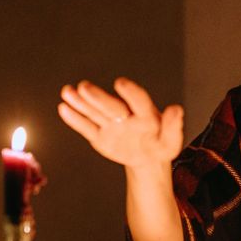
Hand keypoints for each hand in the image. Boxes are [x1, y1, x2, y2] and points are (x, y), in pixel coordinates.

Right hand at [58, 77, 183, 169]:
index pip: (138, 100)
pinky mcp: (100, 135)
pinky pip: (87, 127)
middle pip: (111, 105)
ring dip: (81, 102)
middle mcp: (125, 114)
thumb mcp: (171, 143)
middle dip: (98, 97)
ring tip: (67, 91)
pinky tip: (63, 108)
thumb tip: (176, 109)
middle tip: (84, 87)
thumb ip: (173, 127)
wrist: (147, 157)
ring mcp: (111, 124)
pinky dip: (75, 119)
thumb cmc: (160, 146)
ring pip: (94, 112)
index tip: (120, 83)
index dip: (130, 92)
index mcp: (145, 113)